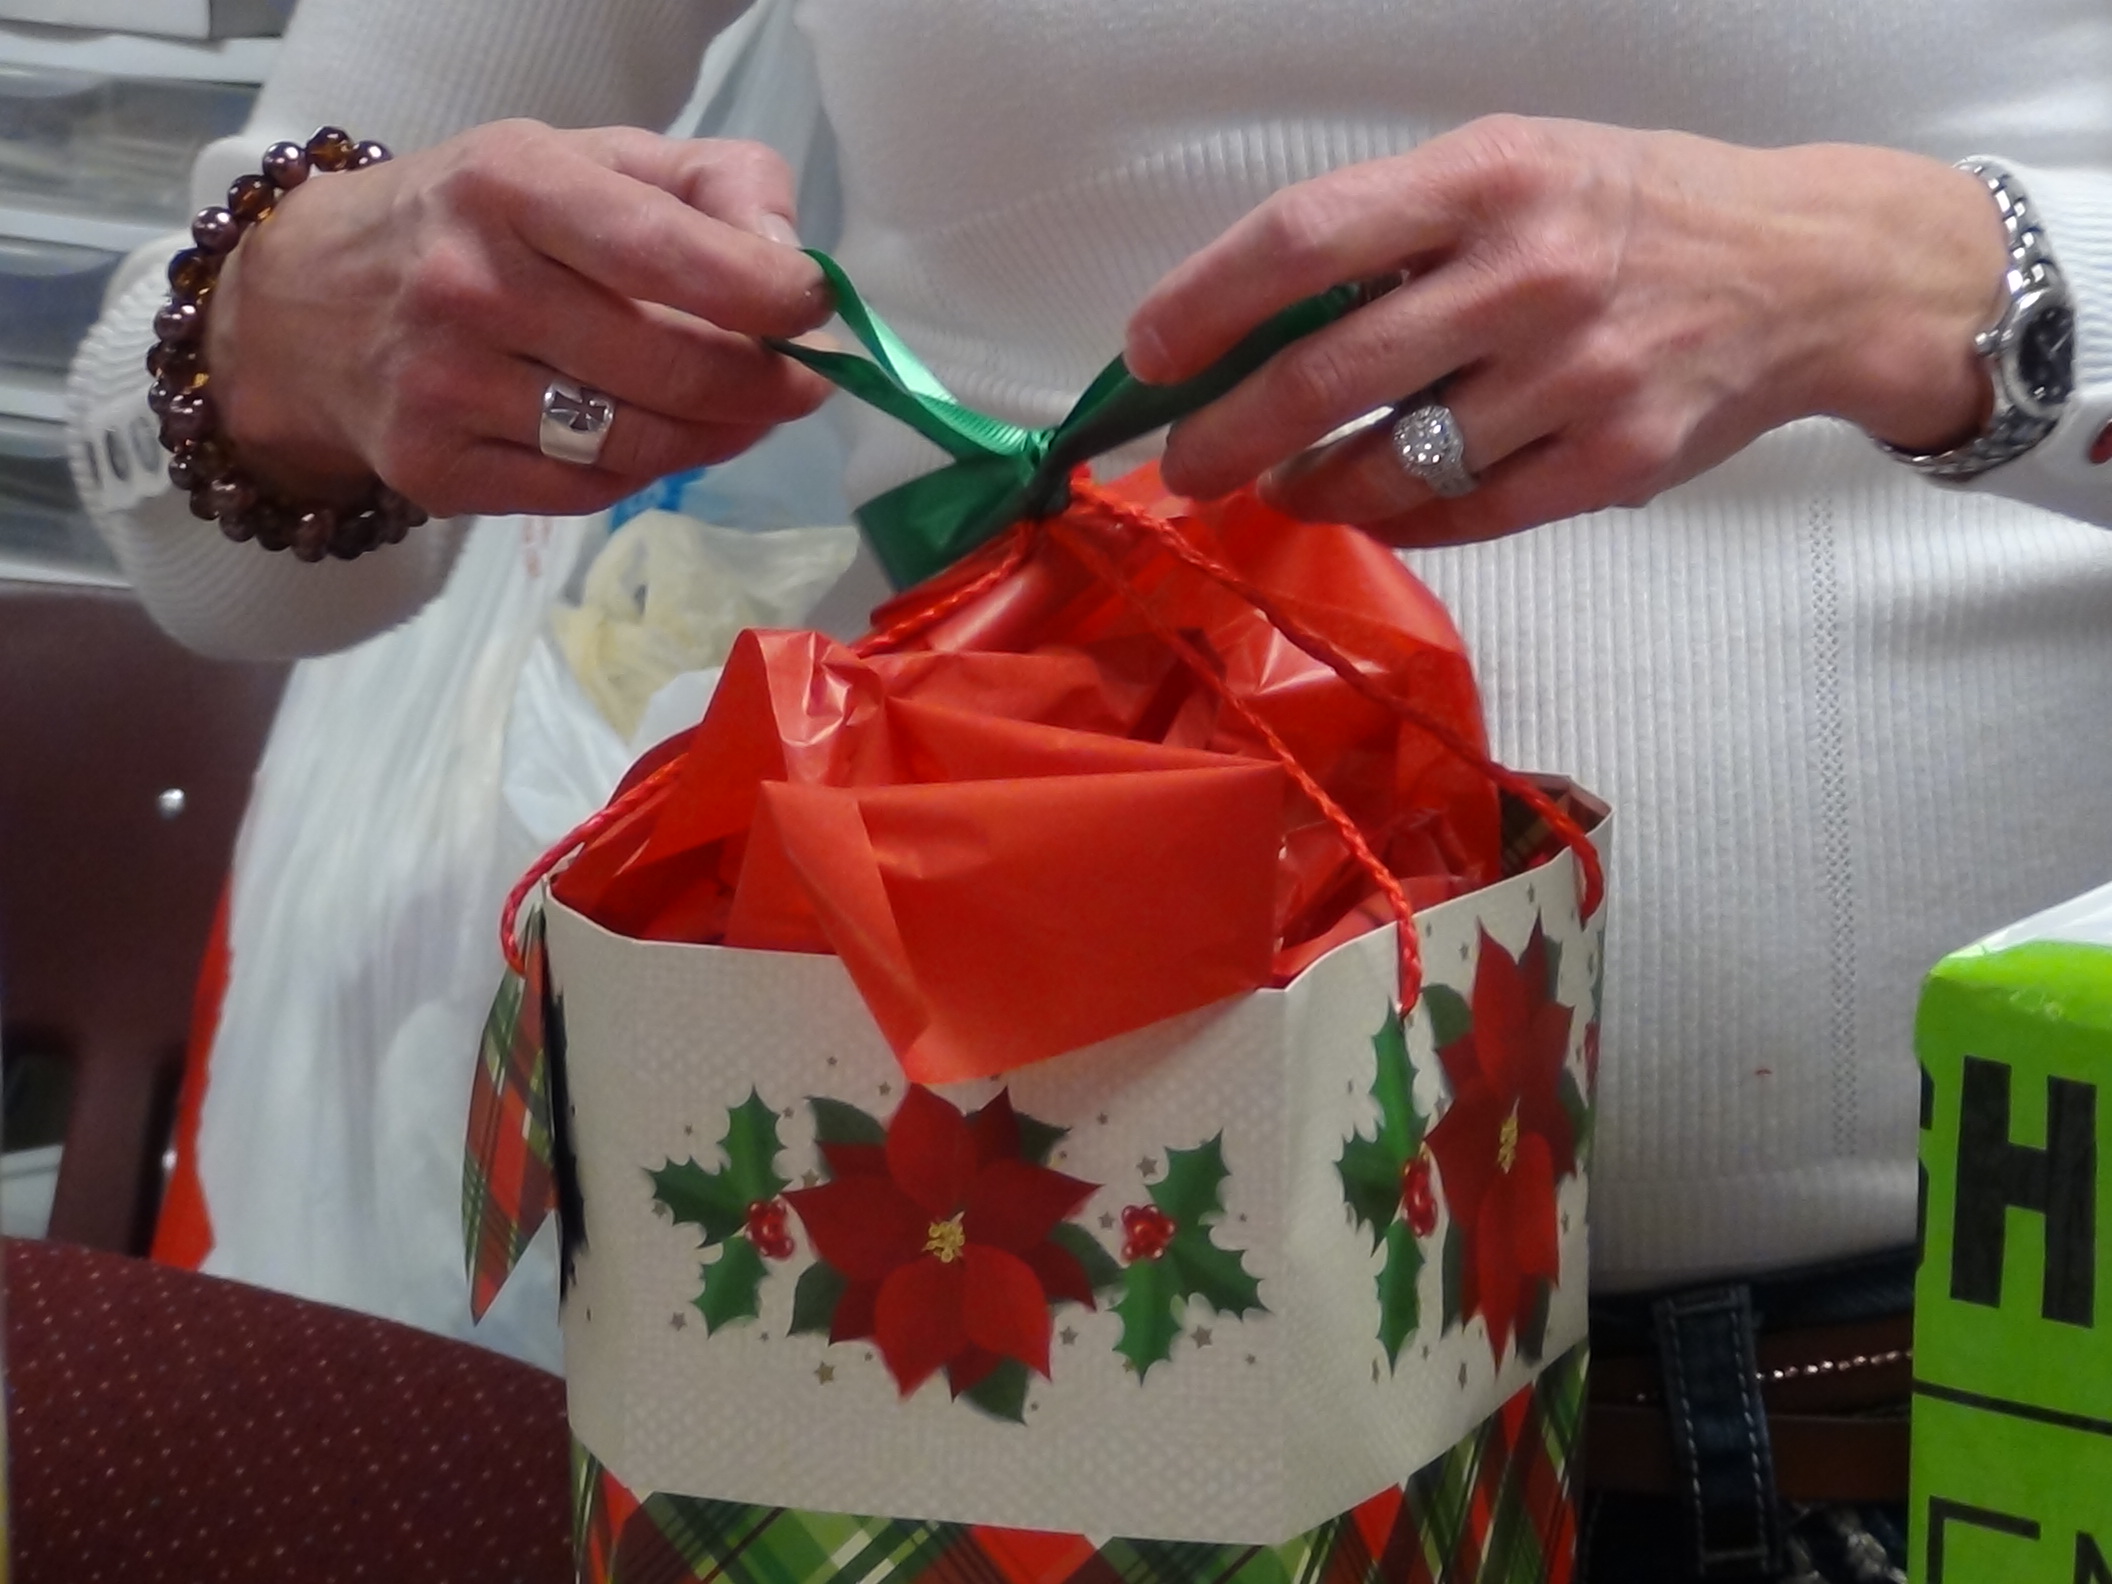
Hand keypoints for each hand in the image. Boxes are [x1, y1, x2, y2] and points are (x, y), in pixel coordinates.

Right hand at [204, 120, 834, 517]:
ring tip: (745, 408)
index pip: (667, 251)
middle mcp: (468, 286)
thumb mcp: (585, 160)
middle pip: (673, 367)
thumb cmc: (479, 222)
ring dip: (720, 434)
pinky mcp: (437, 471)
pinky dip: (649, 470)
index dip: (766, 292)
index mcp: (511, 184)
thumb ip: (710, 185)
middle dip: (766, 382)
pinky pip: (590, 492)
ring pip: (641, 444)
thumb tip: (792, 264)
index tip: (816, 309)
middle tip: (803, 380)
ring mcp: (445, 388)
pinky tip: (664, 437)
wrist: (308, 306)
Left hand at [1125, 116, 2010, 546]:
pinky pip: (1464, 518)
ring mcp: (1577, 378)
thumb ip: (1391, 235)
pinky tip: (1378, 505)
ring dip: (1311, 491)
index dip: (1204, 306)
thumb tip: (1244, 328)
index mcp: (1489, 176)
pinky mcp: (1614, 462)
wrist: (1811, 271)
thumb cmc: (1633, 211)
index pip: (1303, 240)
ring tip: (1290, 484)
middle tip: (1185, 466)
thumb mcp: (1514, 168)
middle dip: (1226, 437)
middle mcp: (1529, 275)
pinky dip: (1400, 523)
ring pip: (1389, 470)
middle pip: (1325, 377)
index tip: (1150, 354)